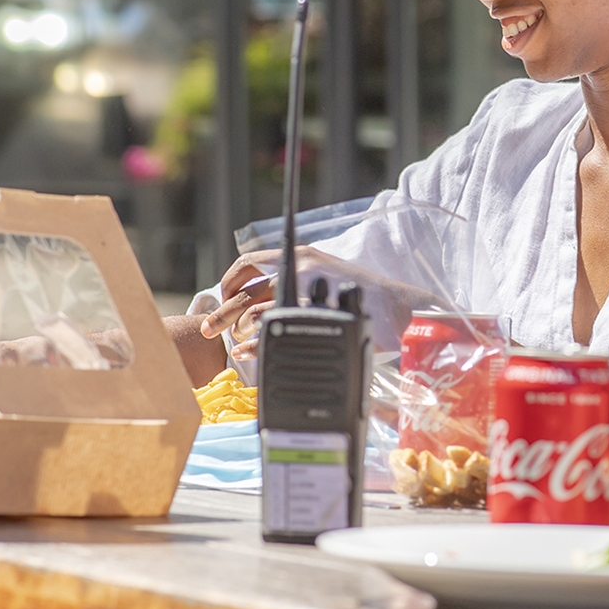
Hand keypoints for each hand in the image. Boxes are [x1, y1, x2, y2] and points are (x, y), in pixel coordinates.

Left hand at [198, 246, 366, 341]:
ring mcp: (307, 290)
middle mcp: (300, 268)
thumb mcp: (325, 276)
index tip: (225, 300)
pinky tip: (247, 352)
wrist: (399, 306)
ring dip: (236, 328)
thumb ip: (296, 281)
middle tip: (208, 328)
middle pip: (245, 289)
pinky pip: (274, 330)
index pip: (248, 262)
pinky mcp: (315, 313)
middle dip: (221, 310)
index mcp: (299, 256)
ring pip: (254, 310)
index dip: (229, 282)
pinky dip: (254, 344)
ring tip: (234, 342)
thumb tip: (263, 301)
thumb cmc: (362, 296)